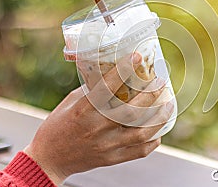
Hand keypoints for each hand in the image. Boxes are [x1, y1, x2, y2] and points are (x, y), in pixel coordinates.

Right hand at [24, 53, 173, 183]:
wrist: (49, 159)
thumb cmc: (57, 127)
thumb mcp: (71, 102)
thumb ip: (92, 90)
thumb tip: (113, 75)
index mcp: (84, 110)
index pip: (107, 87)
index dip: (124, 70)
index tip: (137, 57)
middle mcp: (97, 127)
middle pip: (132, 110)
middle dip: (151, 94)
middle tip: (161, 81)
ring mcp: (107, 145)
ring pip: (141, 132)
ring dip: (160, 117)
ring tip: (169, 103)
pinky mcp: (112, 159)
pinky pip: (139, 151)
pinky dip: (153, 140)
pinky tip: (159, 130)